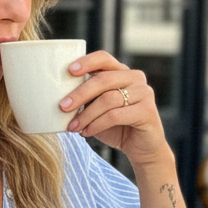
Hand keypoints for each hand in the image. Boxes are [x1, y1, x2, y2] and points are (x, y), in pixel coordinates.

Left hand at [59, 51, 169, 167]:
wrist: (141, 148)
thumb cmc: (116, 127)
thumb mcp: (98, 109)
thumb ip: (87, 98)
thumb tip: (60, 97)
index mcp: (122, 72)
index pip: (104, 58)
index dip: (86, 62)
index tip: (69, 71)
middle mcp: (135, 78)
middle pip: (103, 79)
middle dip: (80, 94)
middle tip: (62, 107)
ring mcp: (144, 93)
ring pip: (108, 99)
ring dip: (86, 115)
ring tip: (72, 127)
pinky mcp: (147, 111)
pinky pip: (115, 115)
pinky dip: (97, 125)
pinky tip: (86, 132)